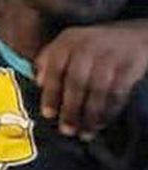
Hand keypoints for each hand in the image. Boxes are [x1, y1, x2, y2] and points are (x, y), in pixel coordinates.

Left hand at [34, 20, 147, 137]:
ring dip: (90, 116)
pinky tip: (101, 124)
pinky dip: (109, 112)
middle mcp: (87, 47)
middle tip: (66, 131)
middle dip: (71, 110)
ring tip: (84, 134)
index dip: (51, 93)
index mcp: (67, 42)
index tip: (48, 114)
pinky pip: (117, 94)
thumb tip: (37, 82)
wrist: (132, 36)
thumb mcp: (67, 45)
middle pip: (76, 82)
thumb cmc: (91, 46)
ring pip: (98, 91)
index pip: (54, 68)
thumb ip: (48, 61)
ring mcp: (109, 57)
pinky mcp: (129, 67)